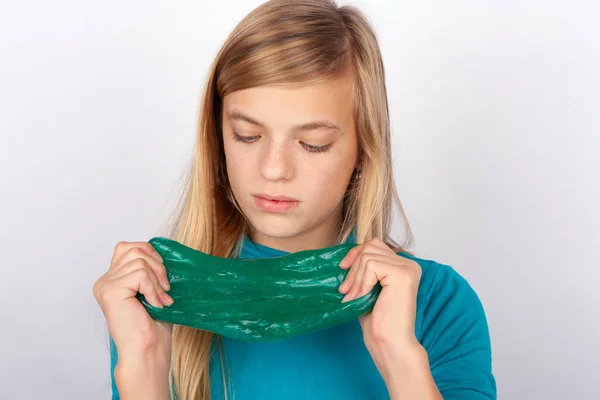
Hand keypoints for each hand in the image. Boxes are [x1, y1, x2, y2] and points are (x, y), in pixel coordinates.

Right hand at [93, 241, 173, 366]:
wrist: (147, 351)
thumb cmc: (152, 327)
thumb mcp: (153, 290)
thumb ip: (149, 270)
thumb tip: (162, 250)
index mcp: (112, 280)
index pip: (128, 247)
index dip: (149, 254)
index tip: (162, 277)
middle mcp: (105, 281)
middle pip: (134, 249)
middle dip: (157, 265)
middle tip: (166, 288)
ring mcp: (105, 285)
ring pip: (139, 260)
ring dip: (157, 279)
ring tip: (162, 299)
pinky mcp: (111, 290)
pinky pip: (140, 274)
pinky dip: (153, 288)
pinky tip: (156, 304)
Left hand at [338, 237, 427, 390]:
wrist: (389, 343)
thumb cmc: (377, 320)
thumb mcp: (367, 287)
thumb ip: (363, 269)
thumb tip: (345, 255)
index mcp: (403, 266)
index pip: (374, 244)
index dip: (355, 254)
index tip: (342, 270)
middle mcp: (409, 264)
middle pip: (370, 246)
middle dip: (353, 267)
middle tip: (345, 290)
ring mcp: (408, 268)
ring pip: (368, 255)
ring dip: (355, 277)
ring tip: (352, 296)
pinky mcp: (403, 274)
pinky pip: (372, 265)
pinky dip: (361, 281)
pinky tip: (361, 297)